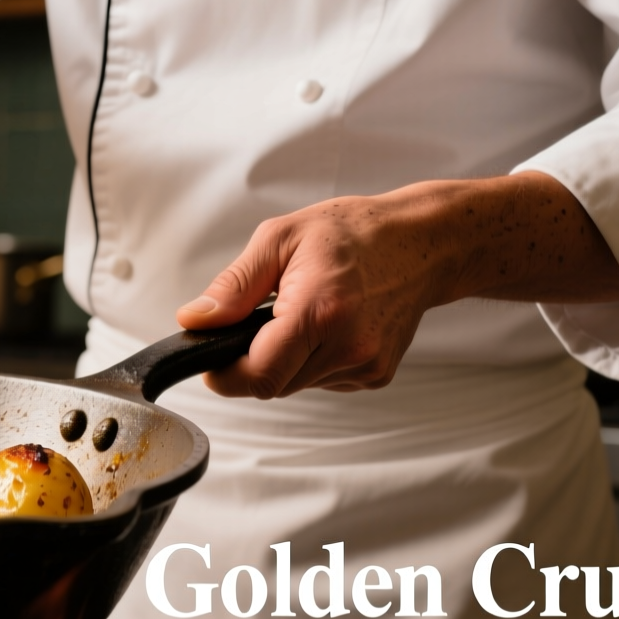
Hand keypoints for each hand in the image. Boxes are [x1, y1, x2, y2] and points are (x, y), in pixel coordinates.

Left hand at [175, 173, 618, 397]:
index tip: (212, 359)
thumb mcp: (280, 239)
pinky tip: (325, 325)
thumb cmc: (355, 233)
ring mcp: (365, 364)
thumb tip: (195, 321)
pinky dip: (311, 360)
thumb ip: (233, 287)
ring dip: (282, 360)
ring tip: (299, 313)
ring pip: (295, 385)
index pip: (258, 375)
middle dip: (251, 362)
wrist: (422, 243)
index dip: (225, 375)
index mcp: (319, 310)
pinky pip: (322, 380)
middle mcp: (347, 345)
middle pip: (272, 385)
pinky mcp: (375, 374)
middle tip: (258, 321)